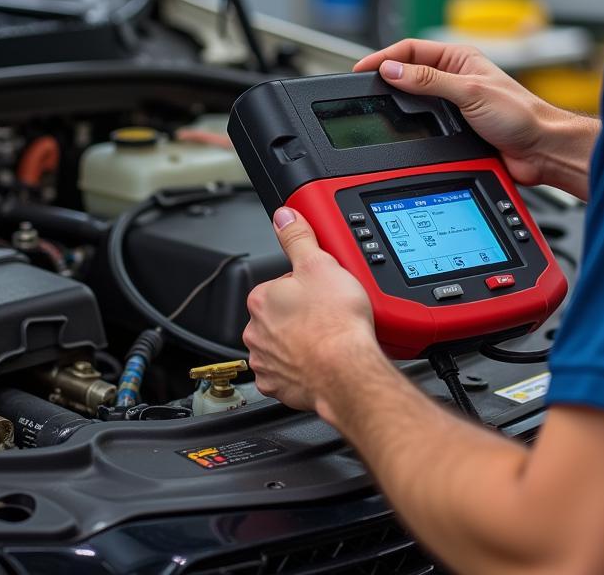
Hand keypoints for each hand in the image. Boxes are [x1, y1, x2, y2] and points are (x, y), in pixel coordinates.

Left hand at [244, 207, 378, 411]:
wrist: (346, 370)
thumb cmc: (335, 323)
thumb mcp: (319, 263)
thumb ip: (298, 238)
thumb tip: (284, 217)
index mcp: (262, 298)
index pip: (280, 284)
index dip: (305, 285)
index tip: (322, 291)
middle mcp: (256, 330)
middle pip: (280, 314)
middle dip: (300, 314)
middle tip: (328, 314)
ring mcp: (266, 360)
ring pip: (282, 344)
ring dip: (300, 341)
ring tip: (326, 339)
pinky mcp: (278, 386)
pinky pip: (286, 373)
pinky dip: (301, 368)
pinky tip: (319, 361)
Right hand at [355, 39, 565, 187]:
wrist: (540, 150)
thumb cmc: (521, 114)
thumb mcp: (470, 91)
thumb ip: (429, 80)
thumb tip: (393, 70)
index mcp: (459, 58)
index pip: (411, 50)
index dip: (385, 57)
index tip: (362, 69)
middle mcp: (454, 77)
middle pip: (408, 73)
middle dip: (387, 78)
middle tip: (363, 88)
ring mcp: (453, 104)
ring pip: (414, 100)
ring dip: (399, 103)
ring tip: (377, 105)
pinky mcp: (454, 128)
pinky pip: (424, 123)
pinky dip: (411, 125)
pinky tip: (402, 128)